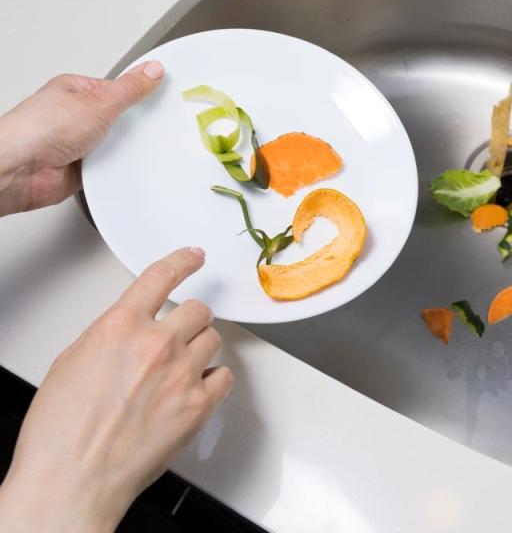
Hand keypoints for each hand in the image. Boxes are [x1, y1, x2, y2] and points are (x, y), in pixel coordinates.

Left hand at [0, 61, 163, 215]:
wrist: (20, 170)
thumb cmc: (39, 130)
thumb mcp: (98, 102)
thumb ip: (129, 88)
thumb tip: (151, 70)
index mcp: (77, 90)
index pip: (120, 87)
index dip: (142, 92)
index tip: (165, 96)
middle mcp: (76, 115)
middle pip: (121, 118)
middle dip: (132, 125)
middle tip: (144, 127)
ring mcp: (79, 142)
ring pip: (117, 144)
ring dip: (121, 149)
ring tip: (120, 147)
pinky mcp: (83, 167)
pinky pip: (111, 165)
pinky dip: (116, 167)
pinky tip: (115, 164)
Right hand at [0, 247, 233, 532]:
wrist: (73, 480)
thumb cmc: (61, 433)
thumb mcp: (72, 363)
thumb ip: (109, 338)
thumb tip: (127, 334)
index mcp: (120, 327)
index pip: (161, 276)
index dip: (183, 261)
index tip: (194, 256)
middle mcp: (156, 344)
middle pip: (198, 311)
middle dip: (189, 322)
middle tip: (177, 339)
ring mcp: (182, 373)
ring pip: (212, 341)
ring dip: (199, 351)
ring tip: (175, 374)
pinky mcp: (199, 405)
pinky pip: (224, 377)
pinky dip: (213, 381)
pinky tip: (194, 391)